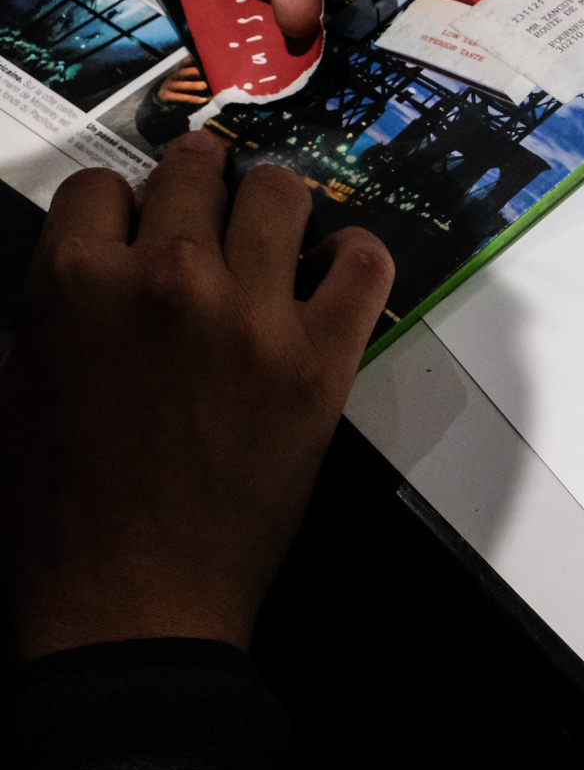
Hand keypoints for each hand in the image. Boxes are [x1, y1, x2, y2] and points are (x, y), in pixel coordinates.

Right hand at [0, 133, 393, 660]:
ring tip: (273, 227)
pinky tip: (337, 265)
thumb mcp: (22, 382)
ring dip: (273, 202)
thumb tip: (102, 267)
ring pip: (279, 196)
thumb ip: (65, 306)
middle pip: (196, 174)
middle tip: (209, 208)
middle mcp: (169, 279)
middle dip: (199, 185)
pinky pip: (363, 267)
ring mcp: (254, 317)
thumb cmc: (60, 507)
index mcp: (76, 281)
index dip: (122, 208)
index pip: (106, 186)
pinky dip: (355, 254)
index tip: (138, 229)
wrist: (135, 595)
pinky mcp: (322, 361)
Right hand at [156, 60, 210, 105]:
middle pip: (182, 72)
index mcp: (180, 71)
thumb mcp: (187, 79)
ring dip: (193, 85)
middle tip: (205, 73)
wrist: (163, 97)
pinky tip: (203, 100)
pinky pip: (179, 97)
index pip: (185, 63)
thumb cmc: (182, 87)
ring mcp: (169, 86)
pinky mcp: (167, 95)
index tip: (203, 59)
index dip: (192, 60)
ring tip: (205, 85)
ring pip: (180, 85)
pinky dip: (192, 98)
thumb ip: (198, 76)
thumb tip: (217, 75)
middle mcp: (174, 77)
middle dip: (193, 71)